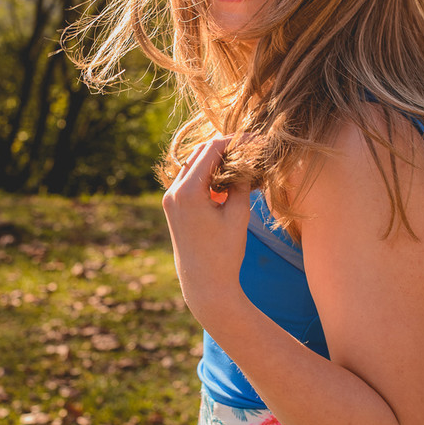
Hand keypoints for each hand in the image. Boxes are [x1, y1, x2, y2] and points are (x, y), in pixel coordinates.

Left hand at [162, 136, 251, 329]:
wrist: (204, 284)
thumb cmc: (224, 252)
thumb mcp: (238, 214)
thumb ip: (240, 183)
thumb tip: (245, 162)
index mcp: (188, 191)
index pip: (211, 150)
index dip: (234, 142)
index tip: (253, 140)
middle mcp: (173, 192)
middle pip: (199, 154)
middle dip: (224, 148)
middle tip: (249, 149)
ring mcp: (170, 199)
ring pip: (193, 165)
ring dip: (215, 162)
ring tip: (240, 164)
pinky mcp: (172, 207)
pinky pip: (189, 180)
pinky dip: (207, 176)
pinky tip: (227, 181)